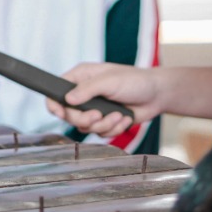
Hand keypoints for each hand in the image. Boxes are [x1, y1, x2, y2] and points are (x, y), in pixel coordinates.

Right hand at [46, 62, 163, 138]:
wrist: (157, 95)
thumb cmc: (135, 81)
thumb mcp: (110, 81)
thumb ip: (88, 89)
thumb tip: (68, 100)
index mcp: (81, 78)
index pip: (56, 92)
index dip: (55, 105)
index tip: (62, 113)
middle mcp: (84, 94)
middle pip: (68, 115)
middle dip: (84, 119)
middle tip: (98, 115)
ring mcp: (93, 108)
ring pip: (84, 127)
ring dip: (104, 124)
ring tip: (119, 114)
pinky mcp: (104, 121)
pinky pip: (99, 133)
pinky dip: (113, 128)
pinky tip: (124, 117)